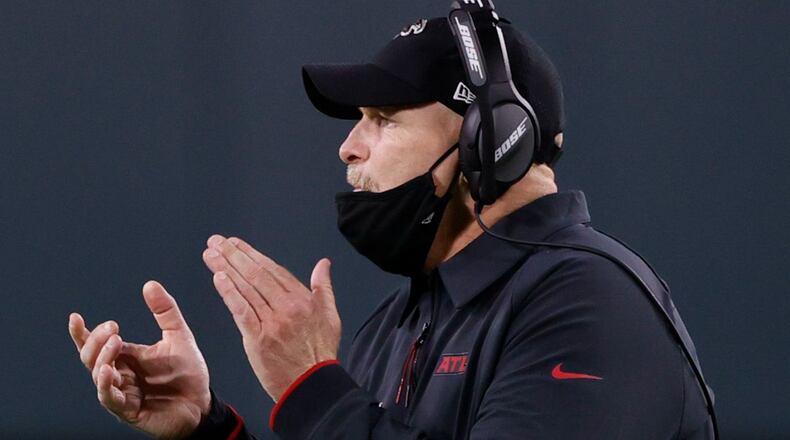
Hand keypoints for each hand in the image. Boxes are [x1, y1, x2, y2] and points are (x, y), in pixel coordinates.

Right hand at [68, 281, 210, 439]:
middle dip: (96, 341)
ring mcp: (122, 394)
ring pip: (97, 376)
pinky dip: (105, 385)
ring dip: (102, 358)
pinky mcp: (128, 411)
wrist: (202, 404)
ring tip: (115, 342)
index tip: (75, 317)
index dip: (82, 333)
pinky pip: (109, 399)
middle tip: (113, 328)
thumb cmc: (188, 374)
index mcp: (127, 358)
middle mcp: (120, 375)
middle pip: (91, 357)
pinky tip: (108, 371)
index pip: (96, 344)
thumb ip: (165, 311)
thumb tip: (150, 284)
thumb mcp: (178, 336)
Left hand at [202, 235, 341, 401]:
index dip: (252, 254)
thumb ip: (324, 287)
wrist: (313, 386)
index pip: (273, 270)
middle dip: (234, 255)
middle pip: (256, 274)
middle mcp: (288, 307)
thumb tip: (323, 264)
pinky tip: (218, 278)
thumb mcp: (330, 316)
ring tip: (211, 254)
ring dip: (226, 268)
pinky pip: (241, 311)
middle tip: (216, 242)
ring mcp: (272, 322)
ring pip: (246, 289)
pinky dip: (229, 293)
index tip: (237, 244)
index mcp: (303, 300)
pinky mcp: (259, 339)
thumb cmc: (320, 354)